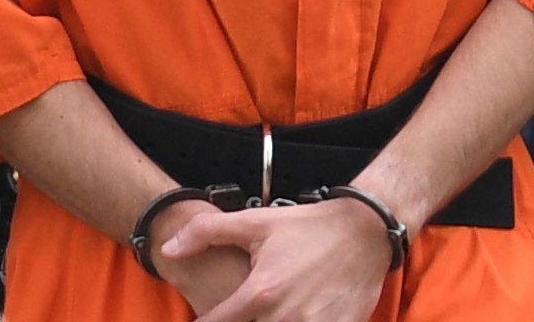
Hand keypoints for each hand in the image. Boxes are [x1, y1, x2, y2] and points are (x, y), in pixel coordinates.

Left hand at [161, 198, 394, 321]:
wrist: (364, 232)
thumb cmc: (309, 227)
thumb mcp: (257, 221)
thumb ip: (208, 233)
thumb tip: (169, 249)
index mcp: (260, 293)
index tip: (203, 318)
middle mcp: (285, 317)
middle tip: (242, 313)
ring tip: (270, 313)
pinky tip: (295, 318)